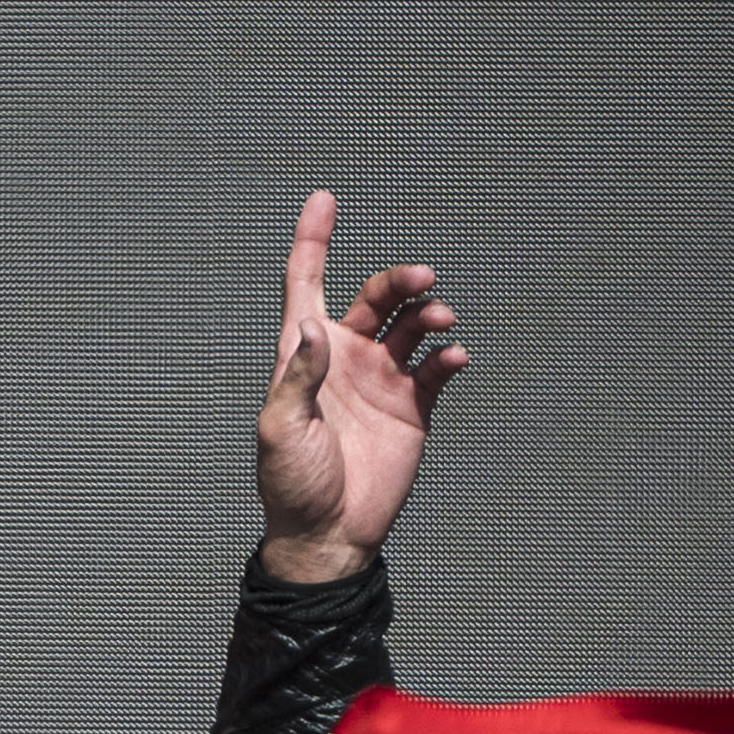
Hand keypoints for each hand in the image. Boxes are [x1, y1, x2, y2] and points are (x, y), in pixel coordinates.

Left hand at [254, 186, 467, 581]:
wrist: (329, 535)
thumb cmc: (292, 485)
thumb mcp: (280, 429)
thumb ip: (298, 376)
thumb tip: (315, 325)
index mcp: (305, 355)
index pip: (307, 283)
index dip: (313, 240)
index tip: (323, 199)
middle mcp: (345, 358)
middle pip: (375, 296)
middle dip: (399, 280)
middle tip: (424, 279)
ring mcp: (381, 380)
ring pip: (411, 324)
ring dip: (430, 313)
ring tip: (442, 320)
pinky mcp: (412, 407)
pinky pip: (435, 366)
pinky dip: (448, 353)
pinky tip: (453, 354)